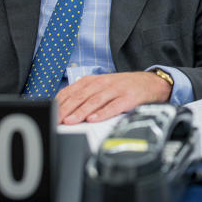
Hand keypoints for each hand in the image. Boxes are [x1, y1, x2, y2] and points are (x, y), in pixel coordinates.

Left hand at [55, 72, 172, 124]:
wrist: (151, 83)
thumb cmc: (123, 87)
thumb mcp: (102, 87)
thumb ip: (84, 95)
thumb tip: (63, 109)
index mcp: (93, 80)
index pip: (72, 91)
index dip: (60, 103)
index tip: (50, 113)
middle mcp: (103, 83)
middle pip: (80, 96)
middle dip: (66, 109)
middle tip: (56, 119)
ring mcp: (115, 90)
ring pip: (95, 101)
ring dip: (80, 111)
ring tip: (70, 121)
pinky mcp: (128, 98)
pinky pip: (114, 106)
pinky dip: (103, 113)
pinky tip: (94, 119)